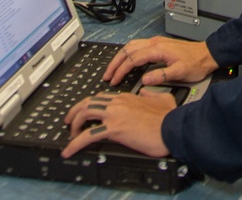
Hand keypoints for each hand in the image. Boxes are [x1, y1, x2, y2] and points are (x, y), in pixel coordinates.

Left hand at [61, 90, 175, 158]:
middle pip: (88, 102)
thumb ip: (152, 93)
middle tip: (70, 121)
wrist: (172, 128)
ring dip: (74, 124)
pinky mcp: (114, 128)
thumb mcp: (163, 98)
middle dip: (75, 111)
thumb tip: (146, 91)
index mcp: (128, 97)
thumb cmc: (169, 118)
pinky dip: (75, 143)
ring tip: (70, 135)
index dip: (90, 105)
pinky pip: (88, 135)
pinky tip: (69, 150)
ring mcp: (115, 114)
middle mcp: (118, 103)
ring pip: (85, 113)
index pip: (101, 97)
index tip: (85, 113)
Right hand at [104, 36, 218, 86]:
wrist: (207, 54)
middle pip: (127, 50)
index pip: (133, 59)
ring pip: (130, 46)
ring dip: (119, 57)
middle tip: (107, 76)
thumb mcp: (180, 72)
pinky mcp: (158, 44)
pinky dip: (127, 54)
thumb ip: (161, 76)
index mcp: (158, 49)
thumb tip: (144, 80)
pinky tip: (125, 61)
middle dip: (115, 63)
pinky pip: (136, 46)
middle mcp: (154, 43)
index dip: (121, 70)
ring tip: (112, 70)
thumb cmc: (196, 63)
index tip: (114, 81)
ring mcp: (155, 42)